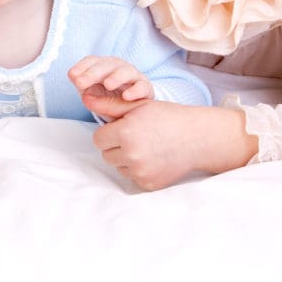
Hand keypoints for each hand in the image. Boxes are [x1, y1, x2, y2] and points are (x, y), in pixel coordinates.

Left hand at [68, 55, 153, 109]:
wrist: (131, 110)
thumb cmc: (109, 99)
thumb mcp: (93, 93)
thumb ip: (83, 85)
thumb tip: (74, 77)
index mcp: (104, 66)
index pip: (92, 61)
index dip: (82, 66)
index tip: (72, 76)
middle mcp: (118, 67)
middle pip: (107, 65)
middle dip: (93, 73)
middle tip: (81, 83)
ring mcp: (133, 76)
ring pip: (126, 71)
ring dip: (117, 77)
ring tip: (108, 84)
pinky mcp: (145, 88)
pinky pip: (142, 86)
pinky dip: (136, 90)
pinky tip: (126, 96)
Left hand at [90, 101, 256, 190]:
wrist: (197, 138)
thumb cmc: (167, 117)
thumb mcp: (138, 106)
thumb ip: (110, 105)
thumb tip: (85, 98)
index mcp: (126, 133)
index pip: (99, 139)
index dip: (110, 132)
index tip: (123, 127)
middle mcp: (131, 154)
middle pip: (106, 154)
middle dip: (116, 146)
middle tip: (136, 136)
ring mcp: (140, 172)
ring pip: (118, 167)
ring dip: (125, 158)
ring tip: (146, 146)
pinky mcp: (148, 183)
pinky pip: (132, 177)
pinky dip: (138, 169)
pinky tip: (153, 158)